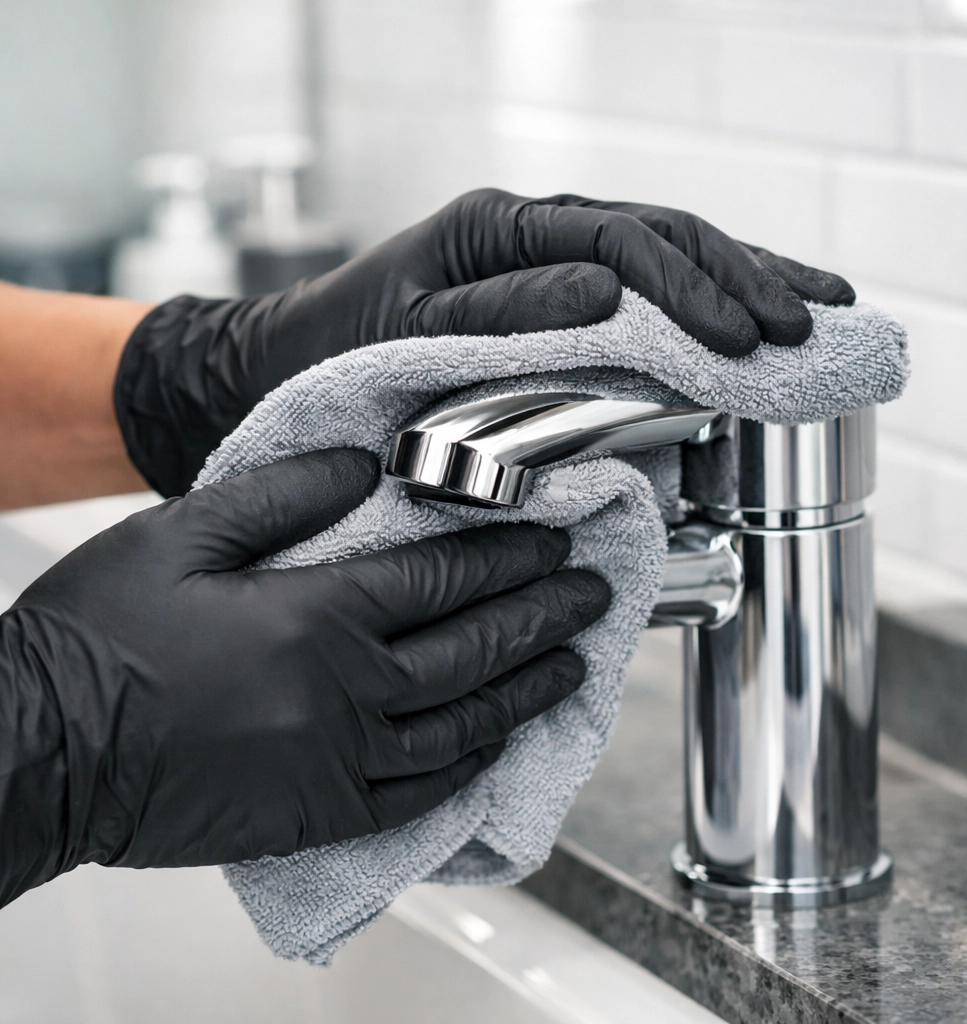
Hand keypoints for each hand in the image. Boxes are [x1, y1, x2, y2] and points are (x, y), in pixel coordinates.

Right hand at [0, 448, 609, 905]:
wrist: (40, 752)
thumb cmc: (99, 639)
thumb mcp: (181, 533)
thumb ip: (283, 492)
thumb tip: (365, 463)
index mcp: (316, 618)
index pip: (442, 578)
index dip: (507, 554)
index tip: (551, 540)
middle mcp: (344, 694)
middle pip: (473, 648)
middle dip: (542, 615)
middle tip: (592, 595)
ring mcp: (337, 762)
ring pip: (463, 723)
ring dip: (527, 689)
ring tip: (573, 666)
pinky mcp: (318, 814)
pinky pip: (418, 792)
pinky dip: (468, 763)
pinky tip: (498, 743)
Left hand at [116, 189, 853, 495]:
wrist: (285, 362)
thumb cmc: (337, 349)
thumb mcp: (409, 329)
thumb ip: (504, 313)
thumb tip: (608, 297)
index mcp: (499, 226)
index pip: (623, 241)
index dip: (692, 289)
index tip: (747, 338)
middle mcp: (532, 230)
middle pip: (662, 234)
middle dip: (740, 279)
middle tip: (806, 324)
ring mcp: (545, 259)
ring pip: (666, 253)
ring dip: (742, 279)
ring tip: (816, 307)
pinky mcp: (550, 295)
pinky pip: (641, 289)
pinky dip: (702, 303)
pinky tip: (750, 317)